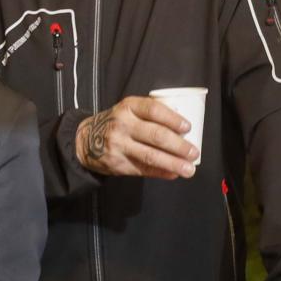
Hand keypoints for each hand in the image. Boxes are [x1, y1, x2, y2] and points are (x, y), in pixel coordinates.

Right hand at [74, 97, 196, 178]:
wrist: (86, 139)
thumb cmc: (117, 122)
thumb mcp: (129, 110)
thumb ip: (151, 116)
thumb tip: (184, 131)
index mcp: (129, 106)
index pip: (153, 110)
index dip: (173, 119)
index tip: (188, 128)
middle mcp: (122, 124)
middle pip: (155, 135)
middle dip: (178, 146)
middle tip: (194, 153)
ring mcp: (119, 145)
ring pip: (150, 155)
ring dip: (173, 163)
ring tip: (189, 169)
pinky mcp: (117, 163)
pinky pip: (143, 169)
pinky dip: (160, 172)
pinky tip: (173, 174)